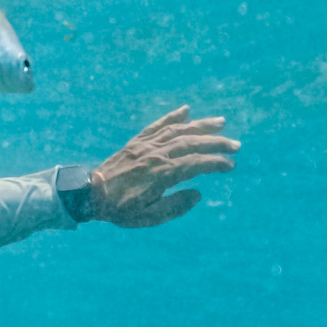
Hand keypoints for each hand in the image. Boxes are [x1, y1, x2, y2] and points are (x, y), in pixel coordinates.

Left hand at [89, 106, 238, 227]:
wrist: (90, 194)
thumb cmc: (120, 209)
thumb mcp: (149, 217)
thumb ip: (175, 207)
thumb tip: (197, 194)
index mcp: (162, 174)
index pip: (196, 163)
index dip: (216, 163)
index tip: (230, 165)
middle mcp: (156, 155)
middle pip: (192, 143)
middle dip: (216, 142)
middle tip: (236, 144)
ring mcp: (146, 145)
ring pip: (178, 130)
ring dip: (201, 125)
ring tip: (220, 122)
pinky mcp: (136, 142)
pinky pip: (156, 125)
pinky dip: (172, 116)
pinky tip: (186, 109)